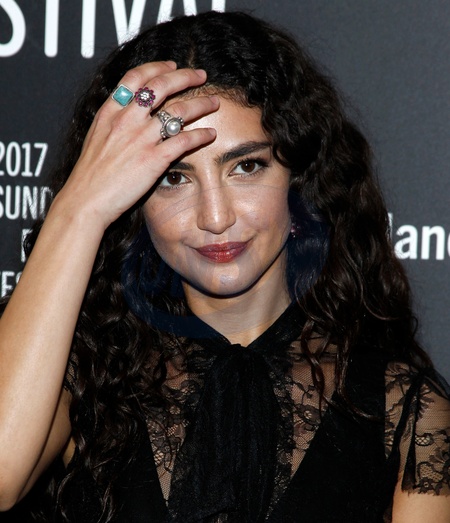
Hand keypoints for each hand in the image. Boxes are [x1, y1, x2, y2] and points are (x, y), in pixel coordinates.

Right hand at [56, 61, 218, 229]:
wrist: (86, 200)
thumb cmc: (90, 175)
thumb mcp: (96, 137)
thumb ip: (114, 121)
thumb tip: (129, 113)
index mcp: (110, 112)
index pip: (136, 77)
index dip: (157, 67)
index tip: (172, 65)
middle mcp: (127, 119)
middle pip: (161, 85)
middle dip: (185, 76)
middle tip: (201, 75)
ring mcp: (141, 138)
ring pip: (179, 110)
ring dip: (201, 103)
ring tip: (214, 102)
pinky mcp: (154, 159)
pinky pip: (184, 140)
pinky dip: (201, 135)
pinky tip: (210, 134)